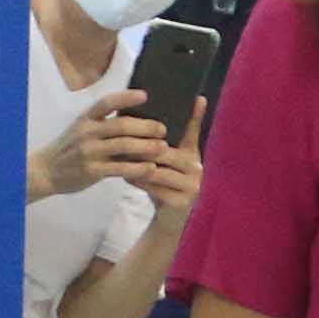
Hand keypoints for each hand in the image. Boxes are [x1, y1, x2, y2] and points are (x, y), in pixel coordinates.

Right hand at [35, 101, 169, 199]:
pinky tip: (151, 168)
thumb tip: (134, 120)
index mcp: (85, 119)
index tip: (145, 95)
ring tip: (163, 147)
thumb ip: (102, 125)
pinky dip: (138, 168)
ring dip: (146, 146)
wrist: (44, 172)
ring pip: (123, 146)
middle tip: (163, 129)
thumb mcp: (80, 130)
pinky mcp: (91, 171)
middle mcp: (87, 132)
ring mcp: (89, 152)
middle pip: (121, 125)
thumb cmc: (69, 150)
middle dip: (145, 126)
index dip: (126, 97)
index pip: (106, 102)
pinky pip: (119, 169)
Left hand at [124, 99, 206, 215]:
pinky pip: (156, 189)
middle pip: (167, 152)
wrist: (169, 220)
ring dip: (138, 165)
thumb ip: (159, 143)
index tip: (197, 98)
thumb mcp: (164, 163)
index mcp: (193, 155)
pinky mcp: (182, 202)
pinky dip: (140, 182)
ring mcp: (193, 186)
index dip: (195, 115)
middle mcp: (198, 168)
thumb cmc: (163, 186)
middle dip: (143, 147)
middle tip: (122, 139)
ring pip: (160, 170)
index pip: (193, 131)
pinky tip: (127, 177)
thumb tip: (143, 118)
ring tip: (120, 158)